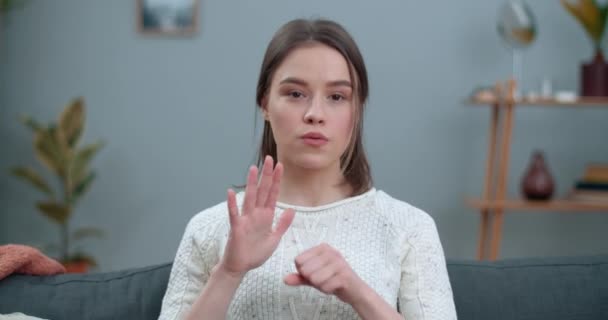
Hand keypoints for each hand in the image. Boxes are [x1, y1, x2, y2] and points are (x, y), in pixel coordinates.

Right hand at [219, 156, 295, 276]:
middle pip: (262, 191)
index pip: (273, 194)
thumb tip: (292, 210)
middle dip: (267, 175)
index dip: (277, 180)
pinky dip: (232, 203)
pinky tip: (230, 192)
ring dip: (251, 183)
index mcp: (265, 216)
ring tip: (254, 168)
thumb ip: (282, 224)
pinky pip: (234, 213)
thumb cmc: (256, 254)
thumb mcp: (275, 238)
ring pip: (250, 197)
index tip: (281, 166)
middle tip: (269, 159)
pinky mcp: (236, 227)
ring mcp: (246, 219)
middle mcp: (256, 214)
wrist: (241, 267)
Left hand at [283, 243, 366, 304]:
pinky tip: (335, 286)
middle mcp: (331, 251)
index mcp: (322, 248)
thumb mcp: (313, 277)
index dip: (303, 272)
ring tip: (329, 282)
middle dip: (312, 279)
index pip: (298, 260)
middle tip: (324, 278)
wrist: (355, 290)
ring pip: (314, 279)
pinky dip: (327, 290)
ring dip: (320, 285)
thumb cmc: (333, 280)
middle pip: (305, 270)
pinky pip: (324, 286)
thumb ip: (299, 277)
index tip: (316, 272)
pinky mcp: (344, 275)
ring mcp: (338, 262)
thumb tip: (285, 279)